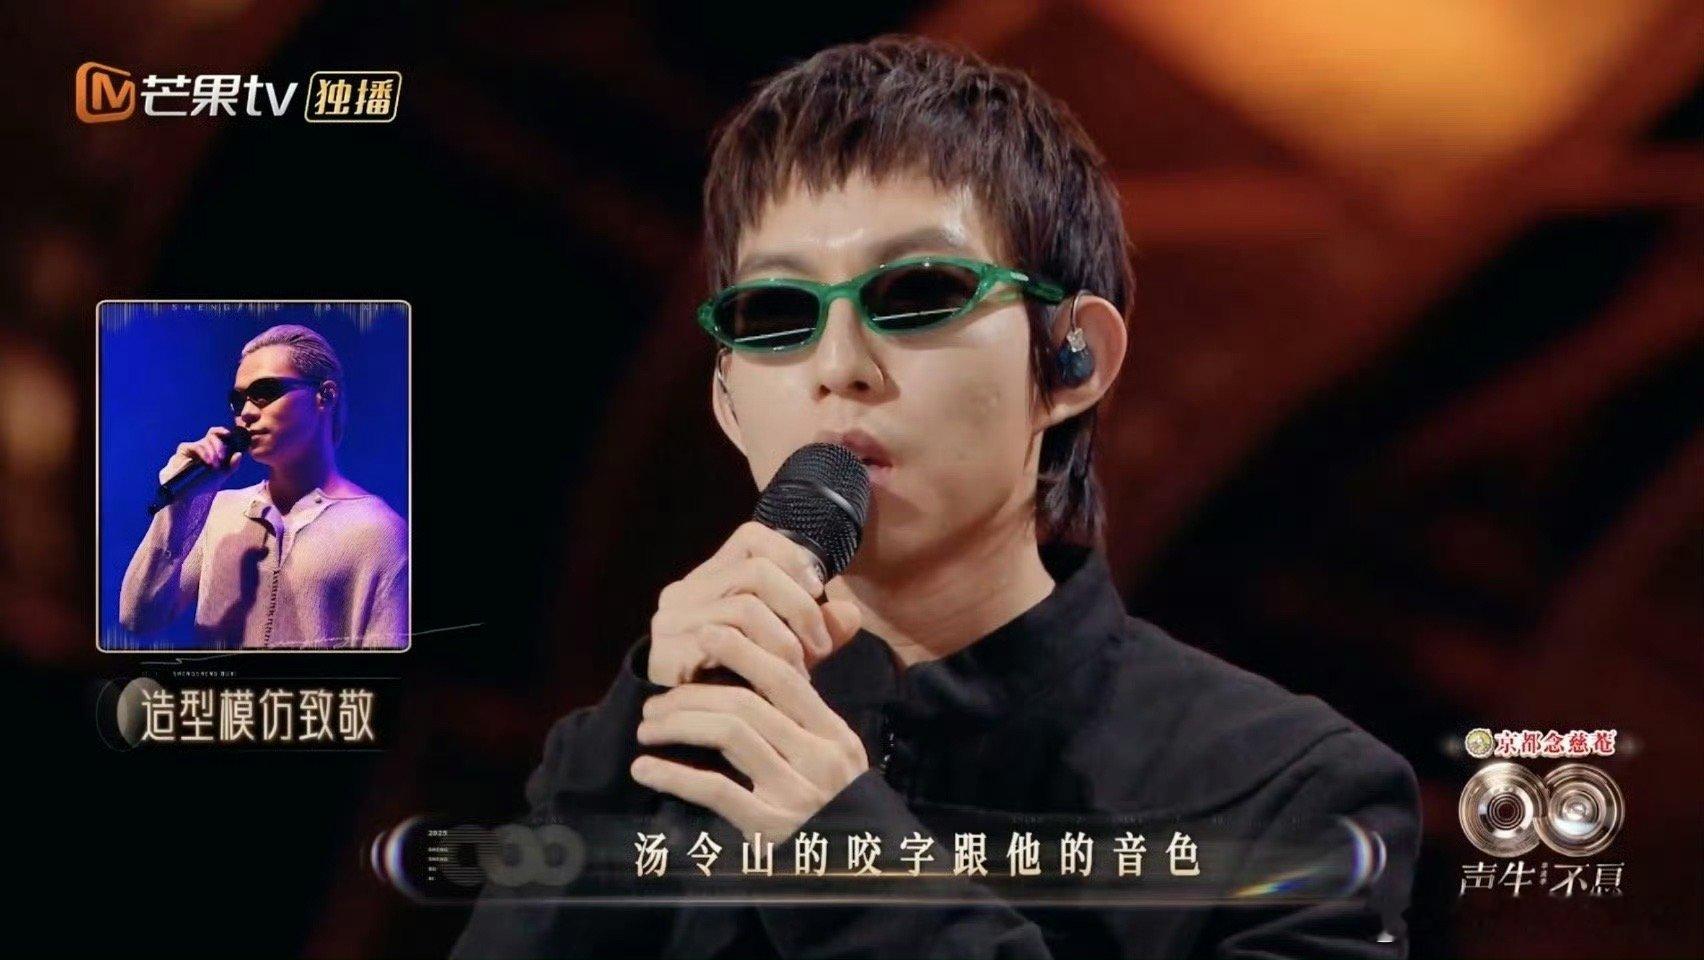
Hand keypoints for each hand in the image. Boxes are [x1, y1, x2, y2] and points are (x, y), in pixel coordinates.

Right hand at [159, 426, 243, 487]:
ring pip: (204, 441)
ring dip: (212, 452)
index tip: (229, 434)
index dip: (223, 431)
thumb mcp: (222, 475)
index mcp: (212, 448)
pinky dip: (203, 453)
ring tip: (215, 465)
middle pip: (212, 435)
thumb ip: (232, 466)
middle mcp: (202, 446)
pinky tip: (207, 461)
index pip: (217, 434)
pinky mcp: (183, 450)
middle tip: (222, 457)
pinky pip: (194, 446)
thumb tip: (239, 454)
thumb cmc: (204, 483)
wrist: (188, 493)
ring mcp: (192, 447)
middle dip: (219, 445)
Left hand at [632, 625, 869, 839]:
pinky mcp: (771, 829)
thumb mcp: (838, 761)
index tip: (704, 635)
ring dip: (678, 723)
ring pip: (729, 733)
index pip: (785, 677)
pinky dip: (673, 775)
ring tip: (649, 728)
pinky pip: (715, 789)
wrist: (862, 877)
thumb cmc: (839, 811)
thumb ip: (806, 721)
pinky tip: (645, 768)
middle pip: (747, 702)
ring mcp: (795, 794)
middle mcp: (819, 758)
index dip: (742, 650)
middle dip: (691, 693)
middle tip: (655, 701)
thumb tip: (768, 670)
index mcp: (835, 735)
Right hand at [647, 521, 861, 685]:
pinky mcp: (667, 653)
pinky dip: (761, 661)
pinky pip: (725, 643)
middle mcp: (683, 593)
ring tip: (801, 673)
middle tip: (821, 646)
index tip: (819, 590)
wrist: (686, 737)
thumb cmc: (740, 685)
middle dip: (800, 608)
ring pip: (745, 607)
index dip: (791, 556)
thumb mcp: (785, 652)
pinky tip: (774, 686)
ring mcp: (671, 622)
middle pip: (756, 571)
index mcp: (709, 580)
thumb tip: (851, 613)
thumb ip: (817, 630)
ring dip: (785, 642)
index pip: (751, 538)